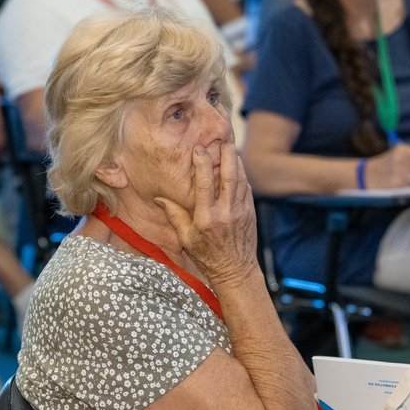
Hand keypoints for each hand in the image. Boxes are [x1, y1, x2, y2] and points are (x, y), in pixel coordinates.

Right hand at [155, 142, 256, 286]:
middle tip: (223, 139)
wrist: (235, 270)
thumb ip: (174, 215)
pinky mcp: (250, 212)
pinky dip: (242, 174)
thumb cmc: (207, 256)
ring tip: (229, 147)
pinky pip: (246, 188)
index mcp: (206, 217)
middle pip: (229, 175)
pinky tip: (236, 166)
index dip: (202, 162)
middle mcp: (226, 212)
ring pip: (240, 179)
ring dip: (236, 161)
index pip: (205, 183)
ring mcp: (241, 211)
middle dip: (227, 154)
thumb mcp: (185, 238)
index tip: (198, 149)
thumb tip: (159, 197)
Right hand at [364, 143, 409, 187]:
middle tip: (409, 176)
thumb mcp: (397, 155)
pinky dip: (406, 188)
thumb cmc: (383, 166)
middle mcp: (400, 158)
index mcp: (402, 149)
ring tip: (402, 180)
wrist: (363, 175)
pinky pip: (409, 187)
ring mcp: (397, 170)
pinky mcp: (395, 182)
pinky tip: (397, 185)